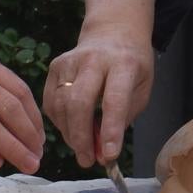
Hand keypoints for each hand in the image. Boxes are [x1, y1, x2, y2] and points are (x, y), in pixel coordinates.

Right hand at [43, 20, 157, 168]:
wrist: (113, 32)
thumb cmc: (131, 66)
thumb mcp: (141, 89)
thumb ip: (123, 119)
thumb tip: (101, 152)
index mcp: (123, 64)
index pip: (114, 99)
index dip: (111, 129)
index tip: (109, 155)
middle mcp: (93, 60)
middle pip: (79, 102)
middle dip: (81, 137)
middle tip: (87, 160)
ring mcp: (69, 61)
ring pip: (62, 105)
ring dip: (70, 134)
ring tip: (83, 148)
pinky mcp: (54, 67)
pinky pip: (51, 103)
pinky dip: (60, 123)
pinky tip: (72, 129)